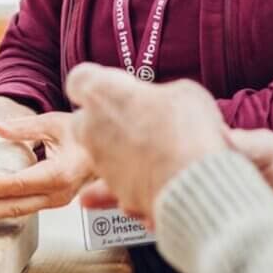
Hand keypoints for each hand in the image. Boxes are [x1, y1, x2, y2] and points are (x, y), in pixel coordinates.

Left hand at [0, 111, 92, 219]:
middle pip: (13, 206)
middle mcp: (60, 194)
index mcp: (61, 174)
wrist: (111, 147)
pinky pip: (24, 208)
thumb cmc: (86, 133)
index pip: (17, 184)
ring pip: (17, 211)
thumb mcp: (55, 123)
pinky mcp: (54, 204)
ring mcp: (58, 202)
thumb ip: (24, 128)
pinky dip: (4, 205)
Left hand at [66, 65, 226, 221]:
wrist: (191, 182)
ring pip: (104, 154)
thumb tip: (162, 104)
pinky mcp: (116, 193)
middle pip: (85, 120)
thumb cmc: (185, 132)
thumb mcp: (183, 92)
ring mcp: (101, 165)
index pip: (81, 79)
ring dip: (124, 151)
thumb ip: (159, 95)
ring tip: (160, 149)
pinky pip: (119, 185)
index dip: (100, 81)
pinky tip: (154, 177)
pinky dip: (133, 183)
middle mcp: (92, 130)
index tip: (118, 84)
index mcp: (102, 95)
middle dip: (107, 119)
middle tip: (138, 116)